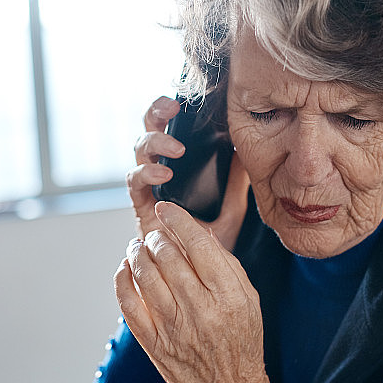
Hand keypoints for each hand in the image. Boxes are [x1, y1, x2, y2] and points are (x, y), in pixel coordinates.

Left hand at [114, 202, 283, 382]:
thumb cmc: (241, 340)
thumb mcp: (248, 298)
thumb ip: (226, 264)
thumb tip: (200, 234)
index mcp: (228, 295)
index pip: (199, 245)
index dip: (178, 220)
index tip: (167, 209)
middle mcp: (200, 309)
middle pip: (168, 256)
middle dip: (157, 235)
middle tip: (156, 232)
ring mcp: (173, 327)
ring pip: (144, 275)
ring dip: (137, 252)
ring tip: (139, 246)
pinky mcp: (153, 342)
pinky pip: (128, 303)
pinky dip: (122, 279)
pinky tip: (126, 268)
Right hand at [126, 96, 248, 251]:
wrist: (198, 281)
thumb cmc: (210, 245)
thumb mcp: (231, 209)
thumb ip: (236, 183)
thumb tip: (247, 155)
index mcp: (177, 168)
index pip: (167, 131)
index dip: (167, 112)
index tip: (180, 100)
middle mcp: (158, 174)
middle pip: (147, 134)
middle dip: (155, 116)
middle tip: (172, 108)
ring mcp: (147, 191)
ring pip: (138, 154)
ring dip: (154, 145)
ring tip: (176, 150)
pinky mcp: (140, 209)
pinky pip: (134, 185)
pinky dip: (147, 175)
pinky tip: (164, 175)